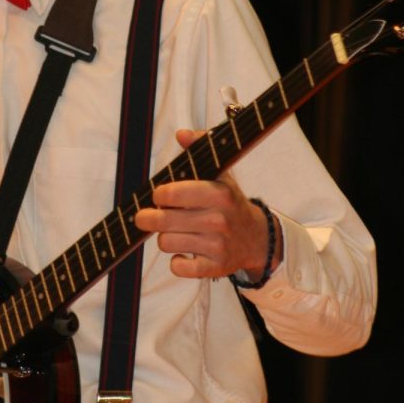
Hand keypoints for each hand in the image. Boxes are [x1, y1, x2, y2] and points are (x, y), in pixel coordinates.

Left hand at [133, 129, 277, 281]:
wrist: (256, 238)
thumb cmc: (230, 202)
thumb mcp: (220, 173)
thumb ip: (200, 148)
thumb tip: (182, 134)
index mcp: (219, 194)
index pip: (171, 193)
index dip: (159, 194)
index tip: (160, 195)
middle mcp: (218, 220)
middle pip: (163, 220)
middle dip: (149, 217)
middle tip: (148, 216)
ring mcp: (217, 246)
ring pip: (166, 242)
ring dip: (164, 237)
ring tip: (174, 231)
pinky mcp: (214, 268)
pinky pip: (178, 268)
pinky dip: (176, 261)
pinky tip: (183, 251)